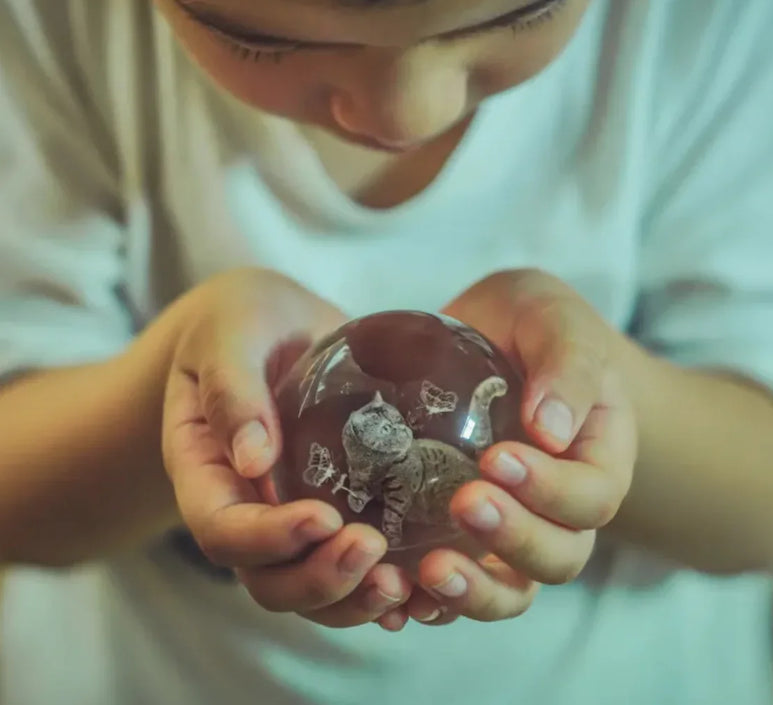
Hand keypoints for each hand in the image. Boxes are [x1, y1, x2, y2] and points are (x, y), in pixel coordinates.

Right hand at [161, 269, 413, 629]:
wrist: (269, 321)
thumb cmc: (239, 320)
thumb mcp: (228, 334)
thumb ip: (232, 388)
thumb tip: (254, 459)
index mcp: (205, 470)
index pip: (222, 529)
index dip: (270, 539)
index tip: (325, 518)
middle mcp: (244, 506)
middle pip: (268, 578)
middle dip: (321, 578)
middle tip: (375, 549)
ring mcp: (288, 513)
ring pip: (311, 587)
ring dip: (355, 596)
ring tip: (406, 583)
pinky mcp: (332, 505)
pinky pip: (350, 562)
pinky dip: (383, 583)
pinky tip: (423, 584)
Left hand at [404, 270, 637, 624]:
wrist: (500, 333)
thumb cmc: (536, 323)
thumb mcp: (556, 320)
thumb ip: (565, 365)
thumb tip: (551, 430)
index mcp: (598, 458)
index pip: (590, 497)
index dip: (549, 491)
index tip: (498, 459)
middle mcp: (562, 506)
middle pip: (557, 556)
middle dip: (513, 539)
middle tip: (464, 503)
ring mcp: (513, 524)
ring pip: (510, 588)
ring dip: (473, 591)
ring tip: (428, 572)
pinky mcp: (463, 531)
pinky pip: (456, 578)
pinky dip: (427, 596)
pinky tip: (391, 587)